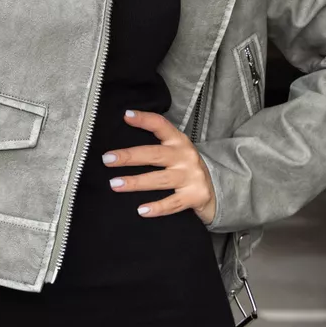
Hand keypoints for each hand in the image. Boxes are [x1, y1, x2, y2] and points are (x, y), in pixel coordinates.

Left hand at [102, 108, 216, 225]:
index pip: (161, 126)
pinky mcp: (195, 196)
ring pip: (160, 179)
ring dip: (136, 182)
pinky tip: (141, 210)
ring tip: (115, 184)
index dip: (144, 120)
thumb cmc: (187, 169)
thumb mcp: (177, 153)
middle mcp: (185, 157)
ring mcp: (191, 177)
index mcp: (179, 142)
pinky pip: (172, 203)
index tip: (126, 116)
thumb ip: (157, 147)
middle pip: (154, 155)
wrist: (218, 190)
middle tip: (107, 159)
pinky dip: (157, 207)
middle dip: (129, 156)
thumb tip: (123, 148)